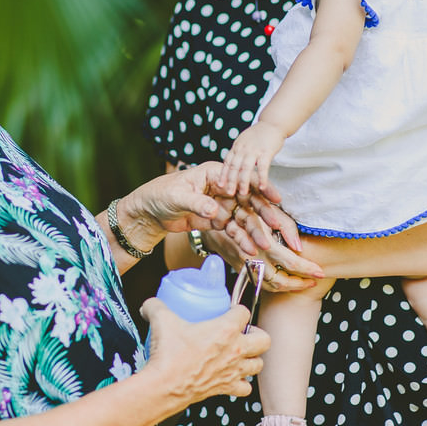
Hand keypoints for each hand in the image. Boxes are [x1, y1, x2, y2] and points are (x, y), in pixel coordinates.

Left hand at [123, 162, 295, 254]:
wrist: (148, 212)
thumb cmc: (160, 195)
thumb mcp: (177, 197)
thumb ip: (197, 203)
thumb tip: (215, 211)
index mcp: (215, 174)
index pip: (242, 179)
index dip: (261, 187)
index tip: (276, 198)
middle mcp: (223, 188)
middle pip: (248, 200)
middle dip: (263, 214)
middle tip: (277, 227)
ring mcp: (222, 205)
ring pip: (244, 218)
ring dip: (254, 232)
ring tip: (265, 247)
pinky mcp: (218, 221)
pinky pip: (234, 231)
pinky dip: (242, 241)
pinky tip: (250, 251)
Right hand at [140, 298, 268, 399]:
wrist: (165, 386)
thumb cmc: (169, 355)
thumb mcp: (162, 320)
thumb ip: (156, 306)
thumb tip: (150, 304)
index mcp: (226, 329)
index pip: (244, 312)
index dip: (237, 309)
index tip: (229, 311)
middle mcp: (236, 350)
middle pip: (264, 339)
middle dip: (256, 334)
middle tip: (243, 332)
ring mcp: (234, 371)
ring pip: (258, 364)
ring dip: (252, 358)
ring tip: (241, 354)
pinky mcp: (227, 388)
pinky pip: (246, 388)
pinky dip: (242, 383)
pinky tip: (233, 377)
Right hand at [197, 201, 323, 291]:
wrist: (209, 213)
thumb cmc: (241, 204)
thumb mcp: (265, 208)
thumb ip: (286, 225)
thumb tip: (299, 246)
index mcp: (262, 243)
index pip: (290, 263)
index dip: (307, 269)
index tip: (321, 271)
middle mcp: (253, 258)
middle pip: (281, 281)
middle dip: (300, 283)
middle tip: (316, 278)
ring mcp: (244, 265)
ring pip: (269, 285)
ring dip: (289, 286)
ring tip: (305, 281)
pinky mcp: (239, 267)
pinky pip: (260, 282)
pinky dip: (275, 284)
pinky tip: (285, 278)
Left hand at [220, 122, 285, 196]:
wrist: (273, 123)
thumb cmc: (259, 134)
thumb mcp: (244, 141)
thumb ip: (238, 152)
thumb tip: (232, 166)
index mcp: (237, 146)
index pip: (227, 162)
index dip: (223, 174)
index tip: (220, 185)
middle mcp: (243, 148)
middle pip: (234, 166)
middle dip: (230, 181)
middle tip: (229, 193)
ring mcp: (254, 150)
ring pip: (245, 168)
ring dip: (243, 181)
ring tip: (243, 193)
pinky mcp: (266, 152)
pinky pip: (263, 167)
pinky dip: (262, 177)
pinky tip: (262, 187)